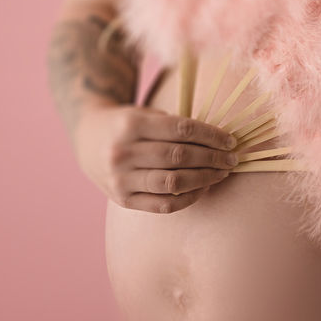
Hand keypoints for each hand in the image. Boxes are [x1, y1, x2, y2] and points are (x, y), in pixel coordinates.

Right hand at [72, 102, 239, 212]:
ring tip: (221, 173)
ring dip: (204, 179)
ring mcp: (120, 179)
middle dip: (212, 158)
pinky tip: (203, 188)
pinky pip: (163, 205)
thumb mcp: (145, 114)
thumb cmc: (127, 124)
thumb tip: (218, 142)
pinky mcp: (122, 200)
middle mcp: (122, 153)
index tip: (230, 141)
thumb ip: (175, 126)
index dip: (210, 136)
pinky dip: (188, 199)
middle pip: (179, 157)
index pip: (181, 130)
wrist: (88, 139)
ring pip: (173, 183)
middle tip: (232, 159)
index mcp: (130, 124)